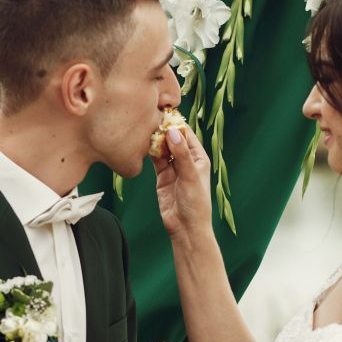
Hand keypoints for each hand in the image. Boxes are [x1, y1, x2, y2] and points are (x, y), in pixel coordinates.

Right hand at [152, 127, 212, 242]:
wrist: (186, 227)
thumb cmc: (196, 203)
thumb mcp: (190, 176)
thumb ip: (181, 154)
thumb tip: (172, 132)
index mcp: (199, 157)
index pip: (187, 135)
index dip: (175, 124)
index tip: (163, 114)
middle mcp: (186, 160)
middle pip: (173, 139)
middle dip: (163, 130)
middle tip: (149, 120)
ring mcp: (174, 168)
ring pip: (163, 149)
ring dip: (155, 141)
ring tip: (144, 131)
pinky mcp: (162, 176)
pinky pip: (155, 160)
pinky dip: (150, 153)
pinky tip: (143, 145)